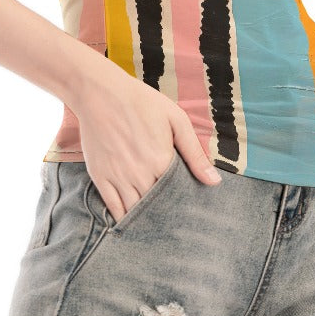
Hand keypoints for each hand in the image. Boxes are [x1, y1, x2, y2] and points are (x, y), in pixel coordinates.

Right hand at [72, 72, 221, 223]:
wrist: (101, 93)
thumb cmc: (141, 102)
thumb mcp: (176, 120)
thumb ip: (194, 153)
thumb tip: (214, 181)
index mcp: (162, 162)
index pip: (177, 196)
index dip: (183, 203)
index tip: (188, 209)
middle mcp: (140, 175)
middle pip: (157, 208)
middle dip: (165, 214)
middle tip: (173, 220)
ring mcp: (118, 178)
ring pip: (135, 212)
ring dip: (145, 219)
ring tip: (155, 222)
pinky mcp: (100, 178)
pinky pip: (112, 209)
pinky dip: (122, 219)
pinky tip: (130, 221)